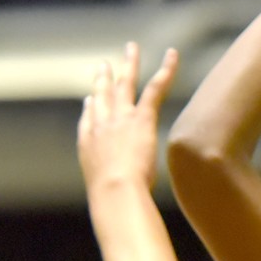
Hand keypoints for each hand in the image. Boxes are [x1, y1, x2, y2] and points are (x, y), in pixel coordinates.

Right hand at [78, 42, 177, 194]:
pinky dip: (165, 70)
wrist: (115, 193)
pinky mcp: (142, 118)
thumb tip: (112, 212)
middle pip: (102, 96)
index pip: (89, 121)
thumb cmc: (111, 203)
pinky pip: (155, 88)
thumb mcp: (105, 198)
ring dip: (130, 64)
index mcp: (89, 145)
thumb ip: (109, 196)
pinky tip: (172, 55)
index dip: (91, 109)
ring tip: (132, 48)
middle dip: (103, 79)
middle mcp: (101, 125)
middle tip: (104, 65)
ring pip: (126, 84)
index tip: (90, 100)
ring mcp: (120, 118)